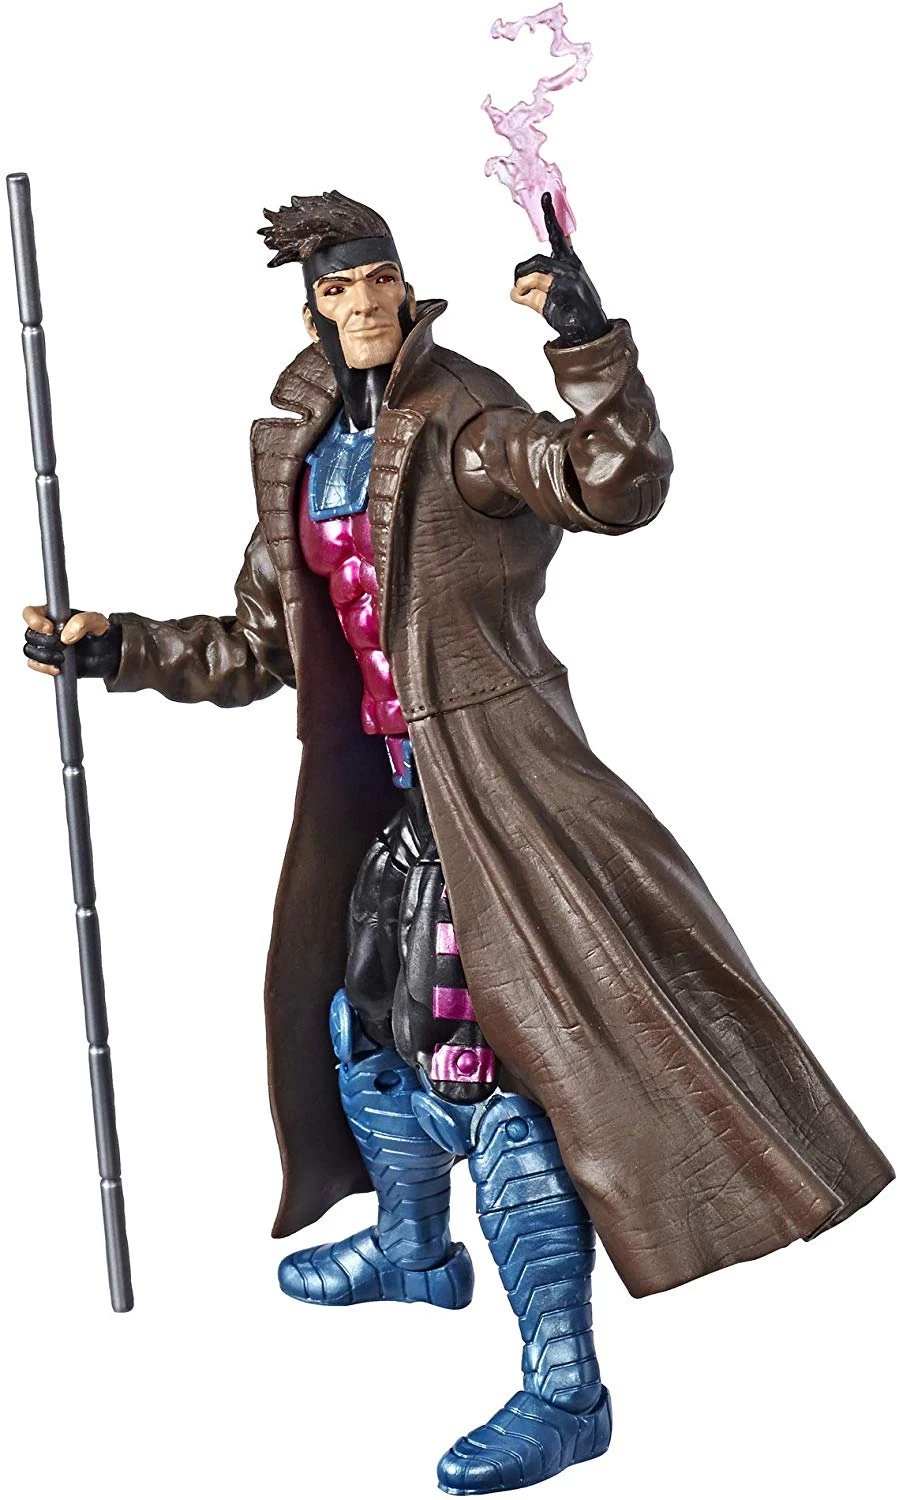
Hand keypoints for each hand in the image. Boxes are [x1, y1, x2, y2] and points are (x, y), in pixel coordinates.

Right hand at [23, 604, 120, 678]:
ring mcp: (45, 646)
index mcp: (53, 614)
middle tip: (63, 645)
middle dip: (45, 642)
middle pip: (30, 634)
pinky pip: (36, 665)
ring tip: (62, 658)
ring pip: (30, 650)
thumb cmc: (98, 632)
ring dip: (45, 656)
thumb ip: (83, 621)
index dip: (35, 621)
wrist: (106, 653)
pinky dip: (45, 668)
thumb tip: (67, 635)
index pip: (31, 613)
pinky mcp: (48, 661)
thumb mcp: (97, 622)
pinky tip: (58, 668)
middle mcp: (45, 630)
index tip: (50, 629)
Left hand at [511, 191, 608, 346]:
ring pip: (533, 273)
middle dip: (521, 272)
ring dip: (522, 285)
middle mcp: (570, 267)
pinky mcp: (563, 290)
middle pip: (536, 260)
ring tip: (524, 296)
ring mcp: (567, 278)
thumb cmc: (571, 312)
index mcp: (570, 263)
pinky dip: (523, 296)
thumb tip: (513, 291)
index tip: (546, 197)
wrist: (589, 332)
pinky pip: (532, 288)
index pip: (560, 237)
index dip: (552, 216)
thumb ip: (532, 290)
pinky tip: (528, 302)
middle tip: (517, 284)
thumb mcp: (551, 297)